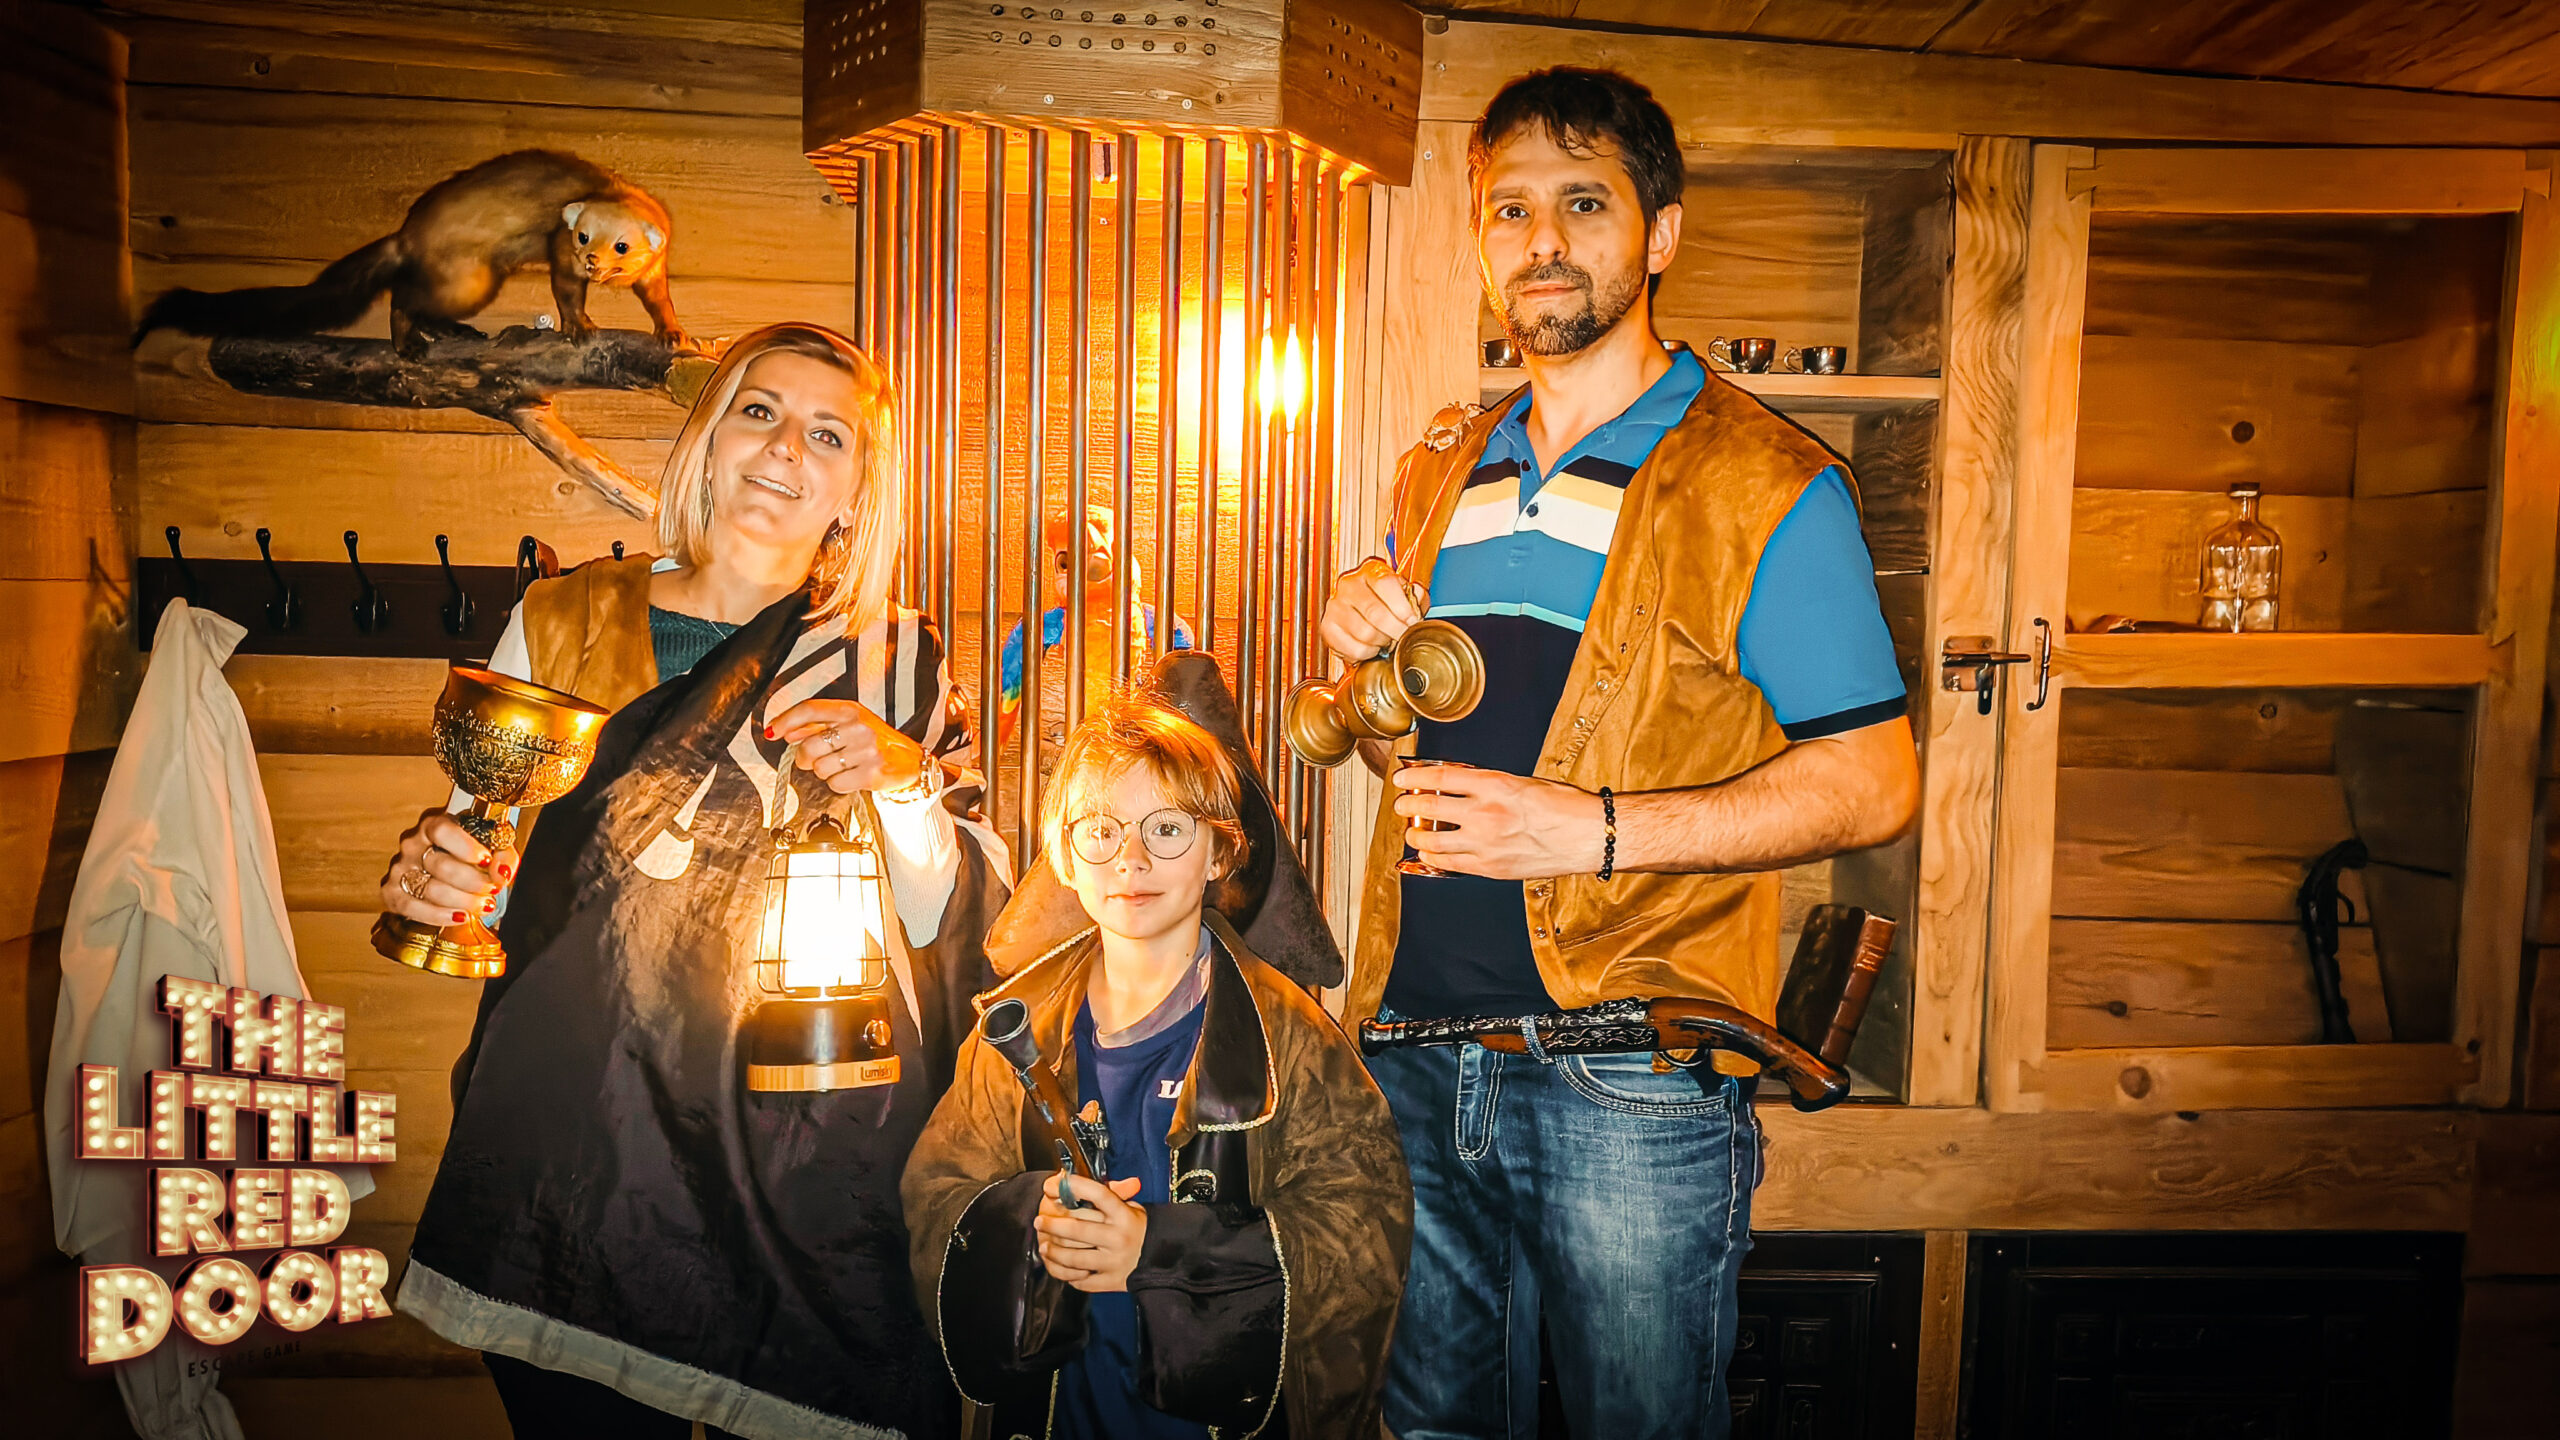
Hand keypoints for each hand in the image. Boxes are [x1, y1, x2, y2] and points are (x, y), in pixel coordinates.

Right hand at [378, 808, 518, 926]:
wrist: (448, 873)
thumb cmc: (471, 855)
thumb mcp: (492, 847)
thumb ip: (503, 855)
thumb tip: (502, 874)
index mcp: (433, 824)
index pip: (442, 830)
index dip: (464, 846)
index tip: (486, 860)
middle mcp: (412, 844)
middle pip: (441, 866)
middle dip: (473, 882)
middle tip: (492, 889)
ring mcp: (399, 868)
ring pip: (431, 890)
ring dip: (463, 901)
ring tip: (484, 905)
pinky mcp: (391, 892)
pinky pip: (411, 908)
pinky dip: (438, 916)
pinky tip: (460, 917)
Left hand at [768, 698, 925, 794]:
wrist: (912, 761)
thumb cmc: (877, 741)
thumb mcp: (850, 724)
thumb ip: (817, 726)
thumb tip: (785, 732)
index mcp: (851, 710)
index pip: (810, 710)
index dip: (786, 721)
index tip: (772, 732)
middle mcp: (859, 727)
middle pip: (809, 746)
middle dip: (805, 758)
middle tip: (816, 759)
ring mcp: (866, 751)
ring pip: (820, 769)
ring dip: (825, 772)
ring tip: (842, 767)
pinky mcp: (871, 773)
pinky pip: (835, 784)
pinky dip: (838, 784)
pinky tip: (852, 777)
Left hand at [1033, 1173, 1146, 1292]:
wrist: (1165, 1259)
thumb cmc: (1139, 1229)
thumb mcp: (1132, 1207)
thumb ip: (1110, 1193)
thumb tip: (1078, 1176)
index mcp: (1124, 1215)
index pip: (1098, 1194)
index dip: (1073, 1187)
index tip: (1051, 1186)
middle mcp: (1119, 1237)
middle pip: (1077, 1229)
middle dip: (1052, 1225)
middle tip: (1039, 1222)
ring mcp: (1114, 1261)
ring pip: (1074, 1258)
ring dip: (1054, 1252)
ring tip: (1044, 1246)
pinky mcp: (1111, 1281)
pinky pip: (1081, 1281)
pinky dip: (1065, 1274)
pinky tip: (1058, 1266)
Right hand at [1318, 557, 1425, 665]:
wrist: (1360, 613)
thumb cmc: (1384, 602)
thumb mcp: (1406, 594)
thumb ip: (1416, 595)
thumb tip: (1417, 596)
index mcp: (1370, 571)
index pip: (1385, 584)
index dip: (1402, 607)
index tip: (1412, 621)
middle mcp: (1349, 585)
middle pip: (1375, 612)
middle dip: (1395, 630)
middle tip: (1402, 636)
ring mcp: (1336, 606)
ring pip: (1365, 633)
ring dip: (1381, 642)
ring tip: (1386, 639)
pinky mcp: (1328, 627)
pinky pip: (1353, 648)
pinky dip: (1367, 653)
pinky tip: (1372, 646)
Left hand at [1396, 764, 1605, 880]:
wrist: (1590, 836)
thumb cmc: (1565, 807)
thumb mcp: (1523, 781)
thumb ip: (1488, 783)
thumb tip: (1457, 784)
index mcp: (1494, 785)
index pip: (1439, 777)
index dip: (1414, 777)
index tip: (1402, 779)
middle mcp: (1485, 814)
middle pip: (1428, 808)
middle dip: (1407, 806)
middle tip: (1402, 805)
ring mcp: (1486, 844)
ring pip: (1432, 841)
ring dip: (1416, 835)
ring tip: (1414, 832)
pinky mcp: (1490, 868)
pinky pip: (1450, 864)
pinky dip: (1435, 857)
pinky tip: (1431, 852)